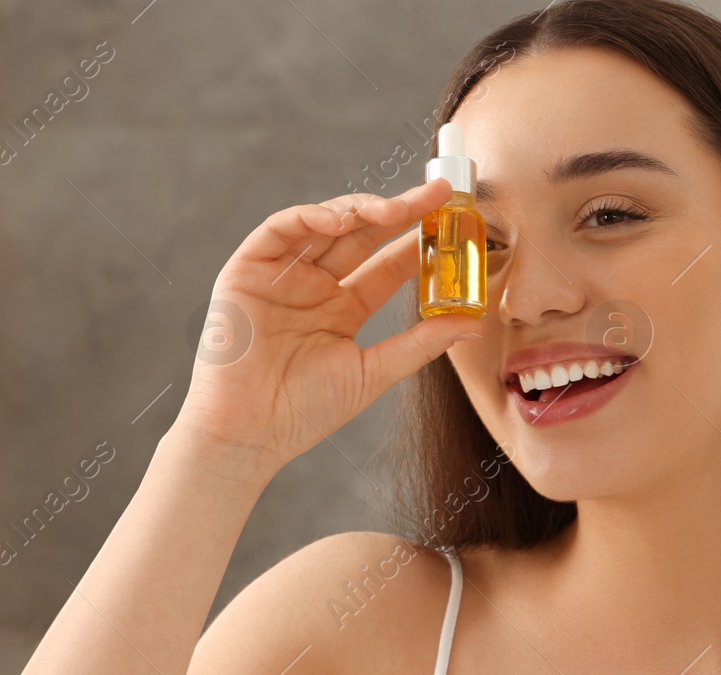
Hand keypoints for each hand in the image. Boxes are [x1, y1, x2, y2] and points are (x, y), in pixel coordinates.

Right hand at [175, 177, 484, 473]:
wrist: (249, 434)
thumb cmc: (305, 412)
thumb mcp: (373, 373)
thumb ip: (419, 344)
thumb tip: (473, 322)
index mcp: (343, 309)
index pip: (388, 264)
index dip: (418, 242)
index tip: (454, 224)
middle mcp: (314, 286)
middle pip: (362, 236)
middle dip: (398, 211)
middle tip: (436, 193)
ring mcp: (282, 276)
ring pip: (324, 225)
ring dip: (359, 210)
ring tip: (394, 209)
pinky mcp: (247, 271)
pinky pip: (279, 230)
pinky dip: (309, 218)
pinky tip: (341, 220)